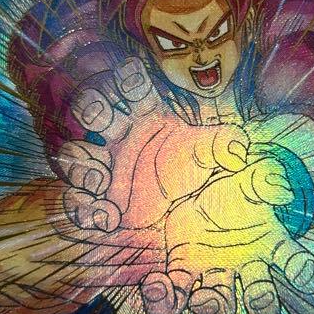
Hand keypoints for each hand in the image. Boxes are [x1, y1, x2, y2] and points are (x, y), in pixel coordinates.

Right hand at [52, 58, 249, 231]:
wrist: (213, 237)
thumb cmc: (219, 193)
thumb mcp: (228, 167)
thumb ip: (228, 154)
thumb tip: (237, 150)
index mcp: (154, 122)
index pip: (134, 90)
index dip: (127, 80)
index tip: (130, 75)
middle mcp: (126, 143)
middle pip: (95, 112)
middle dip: (92, 108)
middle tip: (103, 119)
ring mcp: (110, 174)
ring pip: (77, 155)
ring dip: (81, 164)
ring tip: (99, 181)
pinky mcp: (103, 207)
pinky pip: (77, 200)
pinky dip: (83, 207)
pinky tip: (106, 217)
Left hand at [138, 155, 313, 313]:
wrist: (170, 165)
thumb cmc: (212, 163)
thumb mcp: (221, 152)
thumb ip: (245, 160)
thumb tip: (280, 190)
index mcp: (267, 236)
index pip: (295, 261)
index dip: (305, 273)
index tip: (304, 276)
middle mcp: (243, 261)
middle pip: (262, 299)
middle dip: (262, 303)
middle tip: (255, 297)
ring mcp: (211, 268)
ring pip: (220, 309)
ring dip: (213, 310)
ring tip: (200, 296)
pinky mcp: (180, 269)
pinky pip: (175, 298)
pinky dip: (165, 301)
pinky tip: (156, 284)